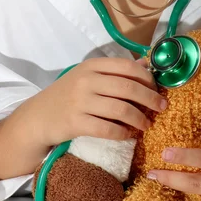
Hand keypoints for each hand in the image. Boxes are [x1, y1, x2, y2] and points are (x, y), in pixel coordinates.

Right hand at [20, 57, 166, 146]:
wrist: (38, 116)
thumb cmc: (68, 94)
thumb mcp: (88, 75)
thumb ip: (114, 71)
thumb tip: (144, 64)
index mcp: (92, 65)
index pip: (127, 66)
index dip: (146, 77)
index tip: (157, 88)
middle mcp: (87, 80)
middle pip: (128, 88)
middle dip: (150, 98)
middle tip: (162, 107)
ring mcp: (80, 101)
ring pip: (120, 109)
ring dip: (139, 118)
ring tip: (147, 124)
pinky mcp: (76, 123)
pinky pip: (107, 129)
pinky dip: (122, 133)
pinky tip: (128, 135)